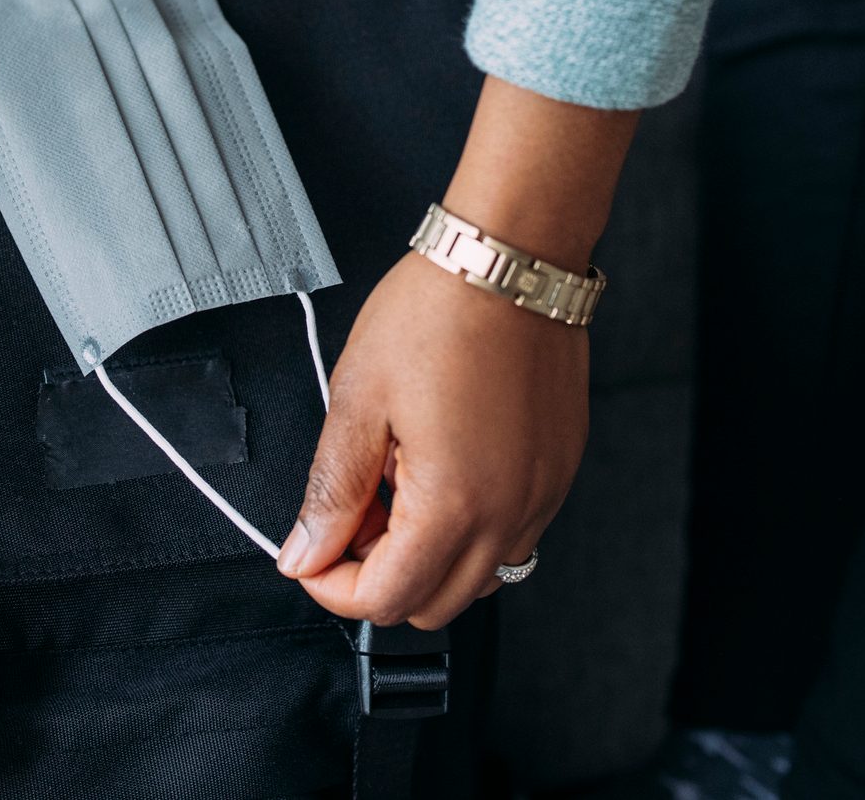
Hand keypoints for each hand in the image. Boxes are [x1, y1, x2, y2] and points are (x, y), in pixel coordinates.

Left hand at [278, 77, 639, 629]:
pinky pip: (514, 535)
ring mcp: (543, 495)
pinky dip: (470, 528)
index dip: (330, 586)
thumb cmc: (438, 311)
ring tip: (394, 487)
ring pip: (480, 578)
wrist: (509, 259)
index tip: (310, 552)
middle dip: (379, 577)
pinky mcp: (559, 471)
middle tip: (350, 513)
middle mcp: (510, 512)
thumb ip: (329, 492)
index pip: (384, 600)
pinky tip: (440, 470)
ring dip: (427, 557)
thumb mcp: (358, 400)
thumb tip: (305, 554)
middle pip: (434, 605)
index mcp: (453, 503)